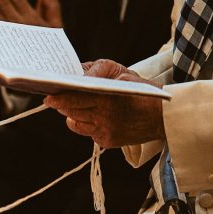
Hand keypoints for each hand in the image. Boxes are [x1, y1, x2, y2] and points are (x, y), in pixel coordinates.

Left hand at [44, 59, 165, 147]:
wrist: (165, 117)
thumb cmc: (143, 91)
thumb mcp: (123, 73)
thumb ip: (98, 71)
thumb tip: (76, 71)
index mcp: (108, 99)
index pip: (74, 99)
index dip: (59, 98)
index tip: (47, 96)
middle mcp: (105, 118)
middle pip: (72, 112)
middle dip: (61, 105)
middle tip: (52, 98)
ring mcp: (105, 132)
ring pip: (76, 123)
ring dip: (71, 114)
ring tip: (68, 105)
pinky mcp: (108, 142)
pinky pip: (87, 132)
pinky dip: (84, 123)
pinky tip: (89, 115)